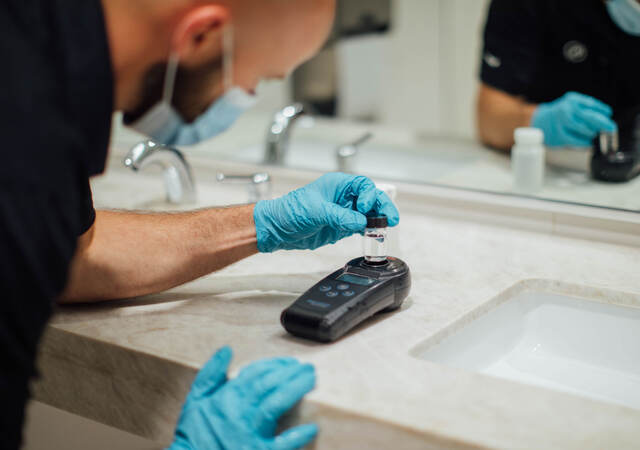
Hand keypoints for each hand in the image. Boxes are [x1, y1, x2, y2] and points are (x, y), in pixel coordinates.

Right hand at [169, 347, 317, 449]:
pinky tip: (311, 427)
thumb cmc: (194, 436)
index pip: (254, 373)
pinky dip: (296, 436)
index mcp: (225, 397)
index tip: (290, 362)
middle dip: (289, 372)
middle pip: (267, 384)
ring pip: (274, 404)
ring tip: (311, 380)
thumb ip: (210, 373)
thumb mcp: (195, 401)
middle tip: (307, 367)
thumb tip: (226, 350)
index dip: (274, 365)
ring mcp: (248, 433)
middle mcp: (237, 412)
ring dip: (295, 389)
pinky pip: (279, 445)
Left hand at [253, 173, 399, 252]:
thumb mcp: (316, 211)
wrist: (278, 229)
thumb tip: (360, 222)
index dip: (369, 196)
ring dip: (378, 220)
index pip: (363, 185)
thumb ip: (340, 216)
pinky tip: (376, 235)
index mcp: (338, 185)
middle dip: (382, 208)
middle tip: (391, 219)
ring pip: (369, 214)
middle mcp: (344, 197)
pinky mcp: (342, 226)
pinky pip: (362, 226)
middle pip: (371, 199)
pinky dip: (370, 230)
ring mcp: (344, 212)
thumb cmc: (290, 211)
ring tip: (385, 229)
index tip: (364, 208)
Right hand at [531, 92, 616, 146]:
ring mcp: (562, 122)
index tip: (609, 115)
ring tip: (594, 134)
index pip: (592, 105)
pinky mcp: (559, 135)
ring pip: (584, 129)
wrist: (539, 121)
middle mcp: (567, 109)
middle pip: (590, 117)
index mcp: (572, 100)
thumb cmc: (561, 114)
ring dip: (592, 133)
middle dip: (603, 123)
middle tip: (611, 128)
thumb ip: (586, 110)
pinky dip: (584, 142)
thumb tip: (604, 121)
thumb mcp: (572, 105)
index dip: (602, 111)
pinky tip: (588, 143)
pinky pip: (576, 140)